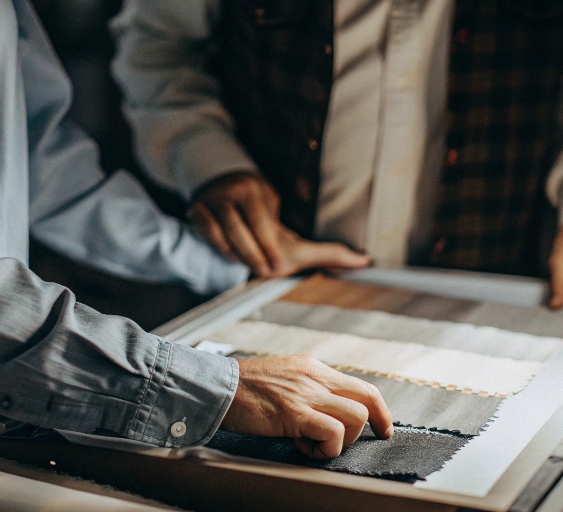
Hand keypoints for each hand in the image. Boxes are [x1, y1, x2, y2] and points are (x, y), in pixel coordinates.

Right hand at [190, 173, 368, 276]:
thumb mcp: (298, 233)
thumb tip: (365, 262)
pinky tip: (231, 254)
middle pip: (242, 230)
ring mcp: (214, 200)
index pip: (263, 222)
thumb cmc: (272, 224)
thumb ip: (330, 251)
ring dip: (238, 253)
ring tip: (252, 264)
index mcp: (259, 190)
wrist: (231, 193)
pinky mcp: (197, 211)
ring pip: (224, 234)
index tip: (275, 267)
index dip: (269, 247)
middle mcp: (235, 191)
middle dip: (254, 255)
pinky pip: (208, 234)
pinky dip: (220, 248)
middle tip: (265, 269)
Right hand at [221, 355, 393, 458]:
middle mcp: (315, 377)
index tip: (383, 427)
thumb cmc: (245, 389)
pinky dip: (325, 449)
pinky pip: (332, 433)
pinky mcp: (296, 413)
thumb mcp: (284, 378)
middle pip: (367, 398)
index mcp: (313, 368)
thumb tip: (326, 413)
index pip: (361, 385)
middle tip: (356, 442)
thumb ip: (306, 389)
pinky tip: (303, 448)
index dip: (379, 409)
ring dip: (341, 440)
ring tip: (314, 444)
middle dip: (372, 424)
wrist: (218, 388)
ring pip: (354, 417)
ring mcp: (307, 393)